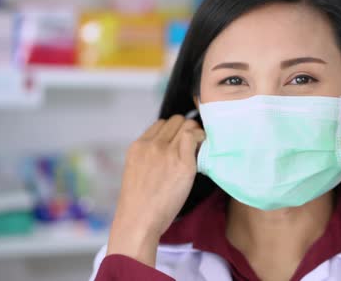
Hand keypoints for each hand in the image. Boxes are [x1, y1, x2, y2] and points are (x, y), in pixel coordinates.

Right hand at [107, 115, 204, 265]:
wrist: (139, 220)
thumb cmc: (140, 203)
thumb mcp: (137, 170)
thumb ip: (150, 156)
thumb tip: (171, 150)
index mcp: (138, 146)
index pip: (161, 123)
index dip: (173, 131)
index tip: (180, 141)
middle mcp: (152, 145)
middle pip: (176, 120)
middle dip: (186, 128)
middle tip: (192, 144)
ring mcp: (167, 152)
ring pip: (187, 124)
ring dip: (195, 132)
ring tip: (198, 147)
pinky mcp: (183, 163)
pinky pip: (194, 137)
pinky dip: (201, 139)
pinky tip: (202, 150)